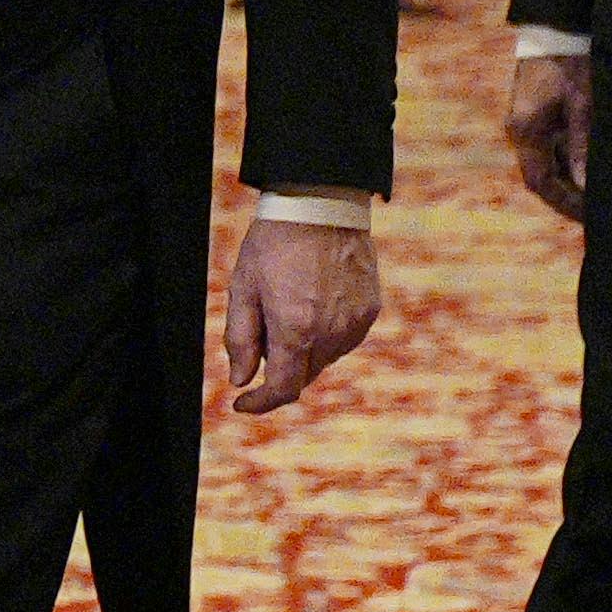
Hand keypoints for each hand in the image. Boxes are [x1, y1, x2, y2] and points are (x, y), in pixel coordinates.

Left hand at [225, 213, 383, 414]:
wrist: (322, 207)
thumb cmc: (274, 246)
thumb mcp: (243, 290)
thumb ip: (241, 340)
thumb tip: (241, 380)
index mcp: (297, 329)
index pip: (284, 388)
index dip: (261, 403)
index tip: (242, 404)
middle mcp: (332, 332)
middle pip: (304, 375)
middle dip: (278, 370)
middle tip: (261, 334)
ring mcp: (356, 322)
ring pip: (324, 359)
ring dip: (302, 351)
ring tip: (287, 307)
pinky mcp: (370, 311)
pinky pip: (343, 339)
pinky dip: (323, 335)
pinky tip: (311, 303)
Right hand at [518, 53, 595, 224]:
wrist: (554, 35)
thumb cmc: (570, 68)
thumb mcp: (583, 108)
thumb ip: (581, 147)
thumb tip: (584, 185)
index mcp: (527, 132)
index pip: (539, 182)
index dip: (563, 202)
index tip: (588, 214)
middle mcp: (518, 133)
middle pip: (537, 178)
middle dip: (564, 197)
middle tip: (593, 209)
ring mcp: (522, 125)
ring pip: (541, 165)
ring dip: (564, 181)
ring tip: (592, 192)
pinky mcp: (530, 118)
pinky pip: (544, 151)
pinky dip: (562, 164)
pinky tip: (582, 168)